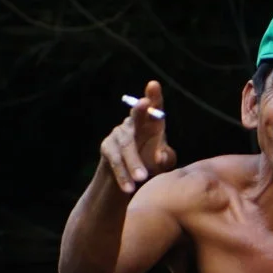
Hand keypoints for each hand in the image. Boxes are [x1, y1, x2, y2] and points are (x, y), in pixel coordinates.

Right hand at [99, 78, 176, 193]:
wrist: (128, 182)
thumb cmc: (151, 165)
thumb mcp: (162, 162)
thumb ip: (166, 157)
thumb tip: (160, 155)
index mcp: (152, 123)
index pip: (155, 107)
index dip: (154, 96)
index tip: (153, 85)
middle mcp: (134, 124)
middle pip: (136, 116)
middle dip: (141, 109)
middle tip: (146, 104)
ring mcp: (118, 134)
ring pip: (126, 146)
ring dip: (134, 163)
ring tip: (142, 178)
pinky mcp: (107, 148)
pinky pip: (115, 161)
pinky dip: (123, 175)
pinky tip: (129, 187)